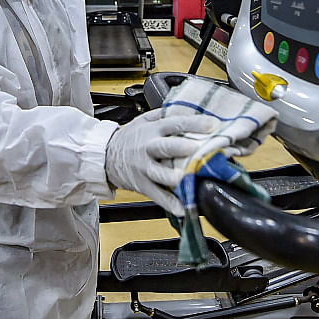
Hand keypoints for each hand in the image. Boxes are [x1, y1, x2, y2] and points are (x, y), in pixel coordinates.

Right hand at [104, 109, 218, 215]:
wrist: (105, 156)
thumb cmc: (130, 137)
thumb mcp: (144, 120)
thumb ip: (165, 115)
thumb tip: (191, 109)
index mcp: (152, 130)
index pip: (175, 123)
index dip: (194, 123)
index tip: (213, 124)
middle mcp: (148, 148)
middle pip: (164, 147)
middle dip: (180, 148)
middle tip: (195, 149)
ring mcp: (144, 168)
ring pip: (159, 173)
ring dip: (171, 176)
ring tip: (184, 179)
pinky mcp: (142, 185)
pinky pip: (157, 195)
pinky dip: (169, 203)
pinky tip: (182, 208)